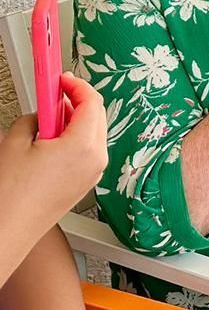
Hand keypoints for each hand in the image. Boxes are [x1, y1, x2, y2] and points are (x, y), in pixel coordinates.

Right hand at [0, 74, 108, 222]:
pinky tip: (53, 142)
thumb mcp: (15, 142)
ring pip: (95, 132)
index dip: (76, 85)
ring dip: (76, 120)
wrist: (9, 229)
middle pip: (98, 114)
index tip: (62, 79)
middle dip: (78, 100)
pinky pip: (89, 150)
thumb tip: (42, 113)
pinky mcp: (87, 182)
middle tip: (54, 95)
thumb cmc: (11, 194)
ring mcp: (94, 172)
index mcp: (83, 145)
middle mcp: (96, 158)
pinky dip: (77, 138)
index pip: (92, 101)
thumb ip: (34, 118)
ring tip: (48, 122)